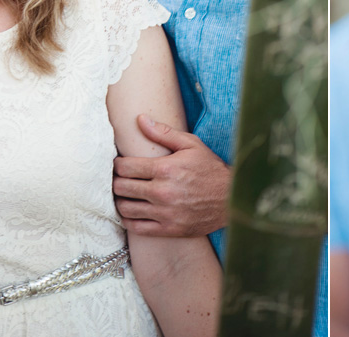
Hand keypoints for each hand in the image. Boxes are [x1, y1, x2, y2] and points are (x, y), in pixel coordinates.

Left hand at [113, 115, 230, 236]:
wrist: (232, 198)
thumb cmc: (210, 169)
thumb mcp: (191, 145)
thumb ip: (163, 132)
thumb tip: (140, 119)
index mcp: (165, 169)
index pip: (125, 167)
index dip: (117, 164)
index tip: (119, 163)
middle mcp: (162, 192)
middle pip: (121, 188)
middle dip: (116, 181)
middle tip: (119, 178)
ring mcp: (165, 213)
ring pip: (126, 208)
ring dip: (120, 200)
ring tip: (125, 194)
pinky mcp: (169, 229)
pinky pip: (137, 227)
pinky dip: (128, 219)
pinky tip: (132, 211)